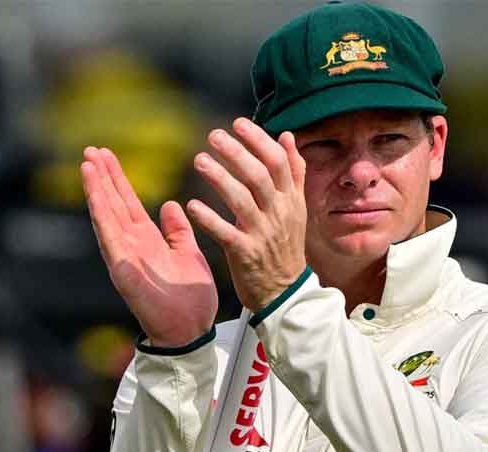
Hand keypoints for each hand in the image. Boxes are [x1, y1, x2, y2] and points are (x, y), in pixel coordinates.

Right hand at [81, 147, 217, 346]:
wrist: (191, 331)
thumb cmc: (191, 300)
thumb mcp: (188, 254)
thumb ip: (178, 231)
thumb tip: (170, 205)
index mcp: (148, 241)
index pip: (128, 204)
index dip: (118, 180)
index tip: (107, 156)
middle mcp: (131, 246)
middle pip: (113, 204)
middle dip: (103, 177)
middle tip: (91, 150)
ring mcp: (124, 257)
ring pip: (106, 216)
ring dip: (96, 190)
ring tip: (87, 164)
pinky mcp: (123, 270)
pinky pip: (110, 237)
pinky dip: (101, 215)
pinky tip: (95, 195)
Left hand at [187, 118, 306, 311]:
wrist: (285, 292)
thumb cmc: (285, 246)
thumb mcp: (296, 208)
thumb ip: (293, 172)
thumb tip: (287, 136)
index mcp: (291, 200)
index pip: (278, 162)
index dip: (258, 140)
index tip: (238, 123)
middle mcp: (279, 214)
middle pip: (259, 176)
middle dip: (236, 153)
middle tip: (213, 136)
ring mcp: (263, 234)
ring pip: (242, 200)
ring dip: (220, 178)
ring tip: (200, 160)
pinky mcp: (245, 254)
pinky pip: (225, 233)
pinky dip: (208, 218)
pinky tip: (191, 205)